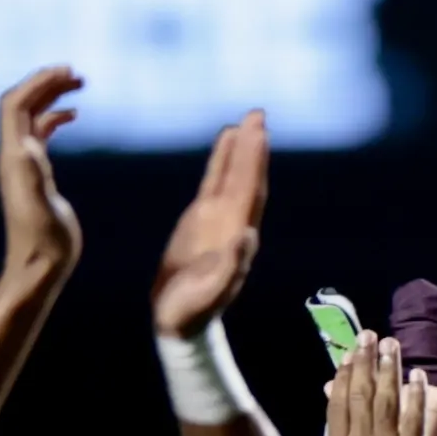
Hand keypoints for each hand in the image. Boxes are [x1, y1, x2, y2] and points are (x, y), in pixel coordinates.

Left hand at [0, 66, 85, 283]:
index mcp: (15, 158)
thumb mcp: (42, 209)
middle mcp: (15, 157)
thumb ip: (35, 177)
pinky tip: (74, 115)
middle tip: (77, 73)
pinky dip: (56, 117)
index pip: (16, 105)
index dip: (38, 83)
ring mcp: (25, 165)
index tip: (68, 71)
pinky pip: (41, 134)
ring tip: (79, 84)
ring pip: (32, 116)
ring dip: (52, 95)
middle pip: (22, 104)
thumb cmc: (43, 245)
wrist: (37, 269)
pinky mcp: (37, 175)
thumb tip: (29, 145)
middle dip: (45, 83)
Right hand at [147, 110, 268, 336]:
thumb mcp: (206, 296)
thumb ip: (228, 270)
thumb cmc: (190, 313)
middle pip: (245, 177)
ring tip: (248, 119)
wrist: (178, 321)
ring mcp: (218, 219)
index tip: (258, 134)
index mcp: (237, 237)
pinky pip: (213, 182)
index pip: (248, 192)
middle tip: (258, 113)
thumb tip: (248, 236)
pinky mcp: (201, 219)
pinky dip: (222, 160)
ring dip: (242, 148)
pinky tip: (226, 140)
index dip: (254, 163)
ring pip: (232, 175)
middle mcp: (232, 223)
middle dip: (253, 146)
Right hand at [300, 329, 430, 435]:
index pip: (339, 402)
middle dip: (366, 361)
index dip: (344, 375)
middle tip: (370, 335)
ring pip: (386, 400)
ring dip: (389, 369)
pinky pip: (413, 419)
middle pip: (362, 393)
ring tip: (392, 344)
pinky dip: (416, 396)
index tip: (349, 354)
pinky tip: (418, 375)